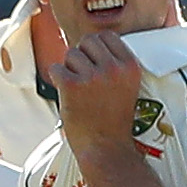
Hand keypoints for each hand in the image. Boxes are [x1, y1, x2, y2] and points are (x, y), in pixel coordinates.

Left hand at [45, 30, 151, 148]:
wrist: (106, 149)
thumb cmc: (112, 121)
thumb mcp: (125, 87)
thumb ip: (112, 64)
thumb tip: (86, 45)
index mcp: (130, 66)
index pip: (107, 36)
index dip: (95, 47)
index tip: (92, 62)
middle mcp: (113, 68)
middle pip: (87, 41)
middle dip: (82, 55)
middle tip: (83, 77)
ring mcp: (92, 76)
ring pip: (71, 54)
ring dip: (69, 69)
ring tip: (77, 90)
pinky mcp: (72, 85)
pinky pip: (56, 68)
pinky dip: (57, 79)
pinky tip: (66, 94)